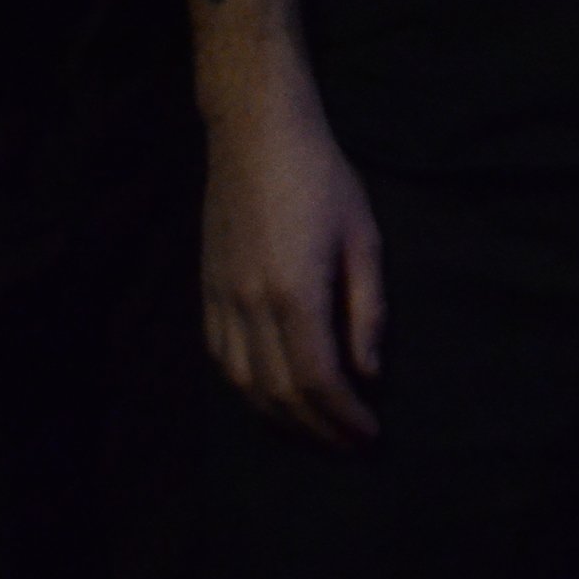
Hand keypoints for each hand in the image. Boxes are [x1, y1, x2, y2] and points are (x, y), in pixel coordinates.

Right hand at [199, 93, 383, 446]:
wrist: (255, 132)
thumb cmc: (322, 179)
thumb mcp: (364, 243)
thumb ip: (367, 313)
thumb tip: (369, 374)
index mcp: (293, 292)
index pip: (317, 381)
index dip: (344, 418)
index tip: (371, 436)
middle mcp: (248, 302)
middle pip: (279, 393)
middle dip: (319, 430)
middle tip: (352, 447)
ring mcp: (221, 296)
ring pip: (245, 383)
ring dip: (283, 420)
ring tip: (319, 433)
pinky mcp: (207, 288)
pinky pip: (222, 357)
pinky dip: (250, 389)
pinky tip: (277, 399)